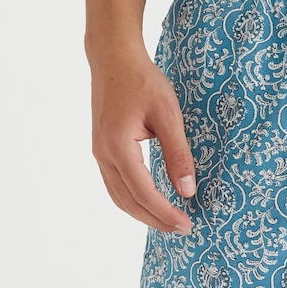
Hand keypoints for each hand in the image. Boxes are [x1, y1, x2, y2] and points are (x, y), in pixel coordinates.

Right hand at [90, 48, 195, 233]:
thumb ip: (178, 153)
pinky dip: (132, 199)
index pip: (143, 193)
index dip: (164, 213)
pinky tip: (149, 200)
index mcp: (118, 147)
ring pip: (119, 196)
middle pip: (128, 201)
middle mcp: (103, 154)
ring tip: (168, 220)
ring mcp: (99, 152)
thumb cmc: (143, 80)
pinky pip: (115, 184)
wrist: (114, 58)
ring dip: (142, 212)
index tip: (186, 224)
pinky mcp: (102, 148)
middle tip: (182, 229)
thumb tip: (187, 190)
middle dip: (155, 220)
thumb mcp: (168, 114)